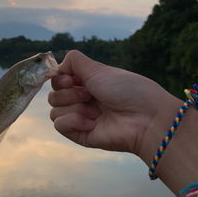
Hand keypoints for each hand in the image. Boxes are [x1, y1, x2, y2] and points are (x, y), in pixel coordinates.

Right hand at [48, 50, 180, 158]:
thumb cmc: (126, 90)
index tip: (73, 79)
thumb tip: (57, 66)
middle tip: (91, 95)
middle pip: (53, 95)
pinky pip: (59, 125)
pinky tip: (92, 122)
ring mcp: (80, 118)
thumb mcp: (98, 69)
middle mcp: (81, 100)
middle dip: (69, 93)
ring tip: (95, 111)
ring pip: (54, 110)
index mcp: (86, 83)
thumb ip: (74, 62)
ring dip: (74, 107)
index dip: (60, 79)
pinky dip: (74, 121)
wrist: (144, 118)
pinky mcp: (79, 134)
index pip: (57, 80)